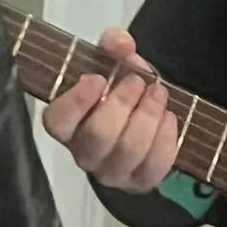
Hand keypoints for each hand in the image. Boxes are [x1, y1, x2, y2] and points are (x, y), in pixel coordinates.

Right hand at [41, 28, 179, 193]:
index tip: (96, 79)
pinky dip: (166, 139)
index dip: (75, 101)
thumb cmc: (118, 90)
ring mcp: (111, 172)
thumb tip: (122, 44)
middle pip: (98, 136)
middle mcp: (83, 153)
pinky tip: (170, 118)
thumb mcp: (113, 62)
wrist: (143, 116)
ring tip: (158, 94)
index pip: (57, 121)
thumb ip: (114, 46)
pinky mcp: (139, 182)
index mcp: (66, 124)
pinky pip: (154, 167)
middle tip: (138, 82)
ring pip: (128, 152)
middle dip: (123, 104)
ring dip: (148, 117)